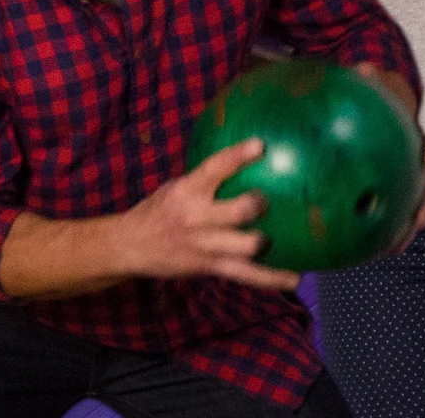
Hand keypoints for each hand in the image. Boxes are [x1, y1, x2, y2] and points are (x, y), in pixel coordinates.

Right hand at [120, 137, 301, 290]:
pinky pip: (247, 275)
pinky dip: (273, 278)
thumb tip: (243, 160)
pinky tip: (296, 277)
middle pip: (238, 211)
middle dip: (258, 205)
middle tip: (267, 201)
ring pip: (246, 246)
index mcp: (187, 191)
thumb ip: (204, 178)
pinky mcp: (209, 267)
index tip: (260, 145)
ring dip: (266, 240)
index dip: (237, 156)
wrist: (129, 247)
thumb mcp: (176, 187)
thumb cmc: (158, 210)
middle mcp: (196, 217)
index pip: (214, 168)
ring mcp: (204, 245)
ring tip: (280, 237)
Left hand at [352, 64, 424, 256]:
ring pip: (410, 216)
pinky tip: (356, 251)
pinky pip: (383, 224)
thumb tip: (363, 70)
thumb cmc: (374, 103)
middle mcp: (414, 171)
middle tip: (417, 218)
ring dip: (405, 233)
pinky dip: (376, 239)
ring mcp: (402, 190)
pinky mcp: (385, 203)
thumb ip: (371, 82)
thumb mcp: (373, 89)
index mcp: (414, 145)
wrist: (374, 119)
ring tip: (393, 249)